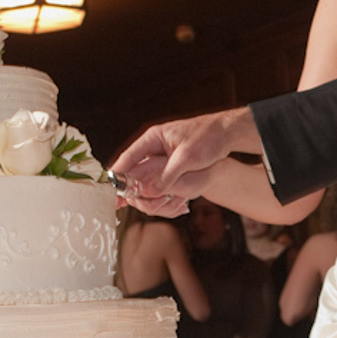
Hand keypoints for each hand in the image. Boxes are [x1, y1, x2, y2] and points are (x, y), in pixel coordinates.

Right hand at [113, 107, 259, 195]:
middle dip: (130, 186)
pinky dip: (157, 190)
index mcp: (154, 138)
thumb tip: (148, 192)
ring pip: (146, 176)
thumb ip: (167, 175)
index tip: (108, 190)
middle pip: (134, 169)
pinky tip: (156, 201)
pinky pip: (159, 179)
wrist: (228, 133)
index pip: (128, 157)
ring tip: (138, 204)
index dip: (116, 175)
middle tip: (120, 203)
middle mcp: (155, 146)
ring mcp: (163, 155)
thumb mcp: (187, 158)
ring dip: (144, 190)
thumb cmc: (208, 138)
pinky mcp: (172, 163)